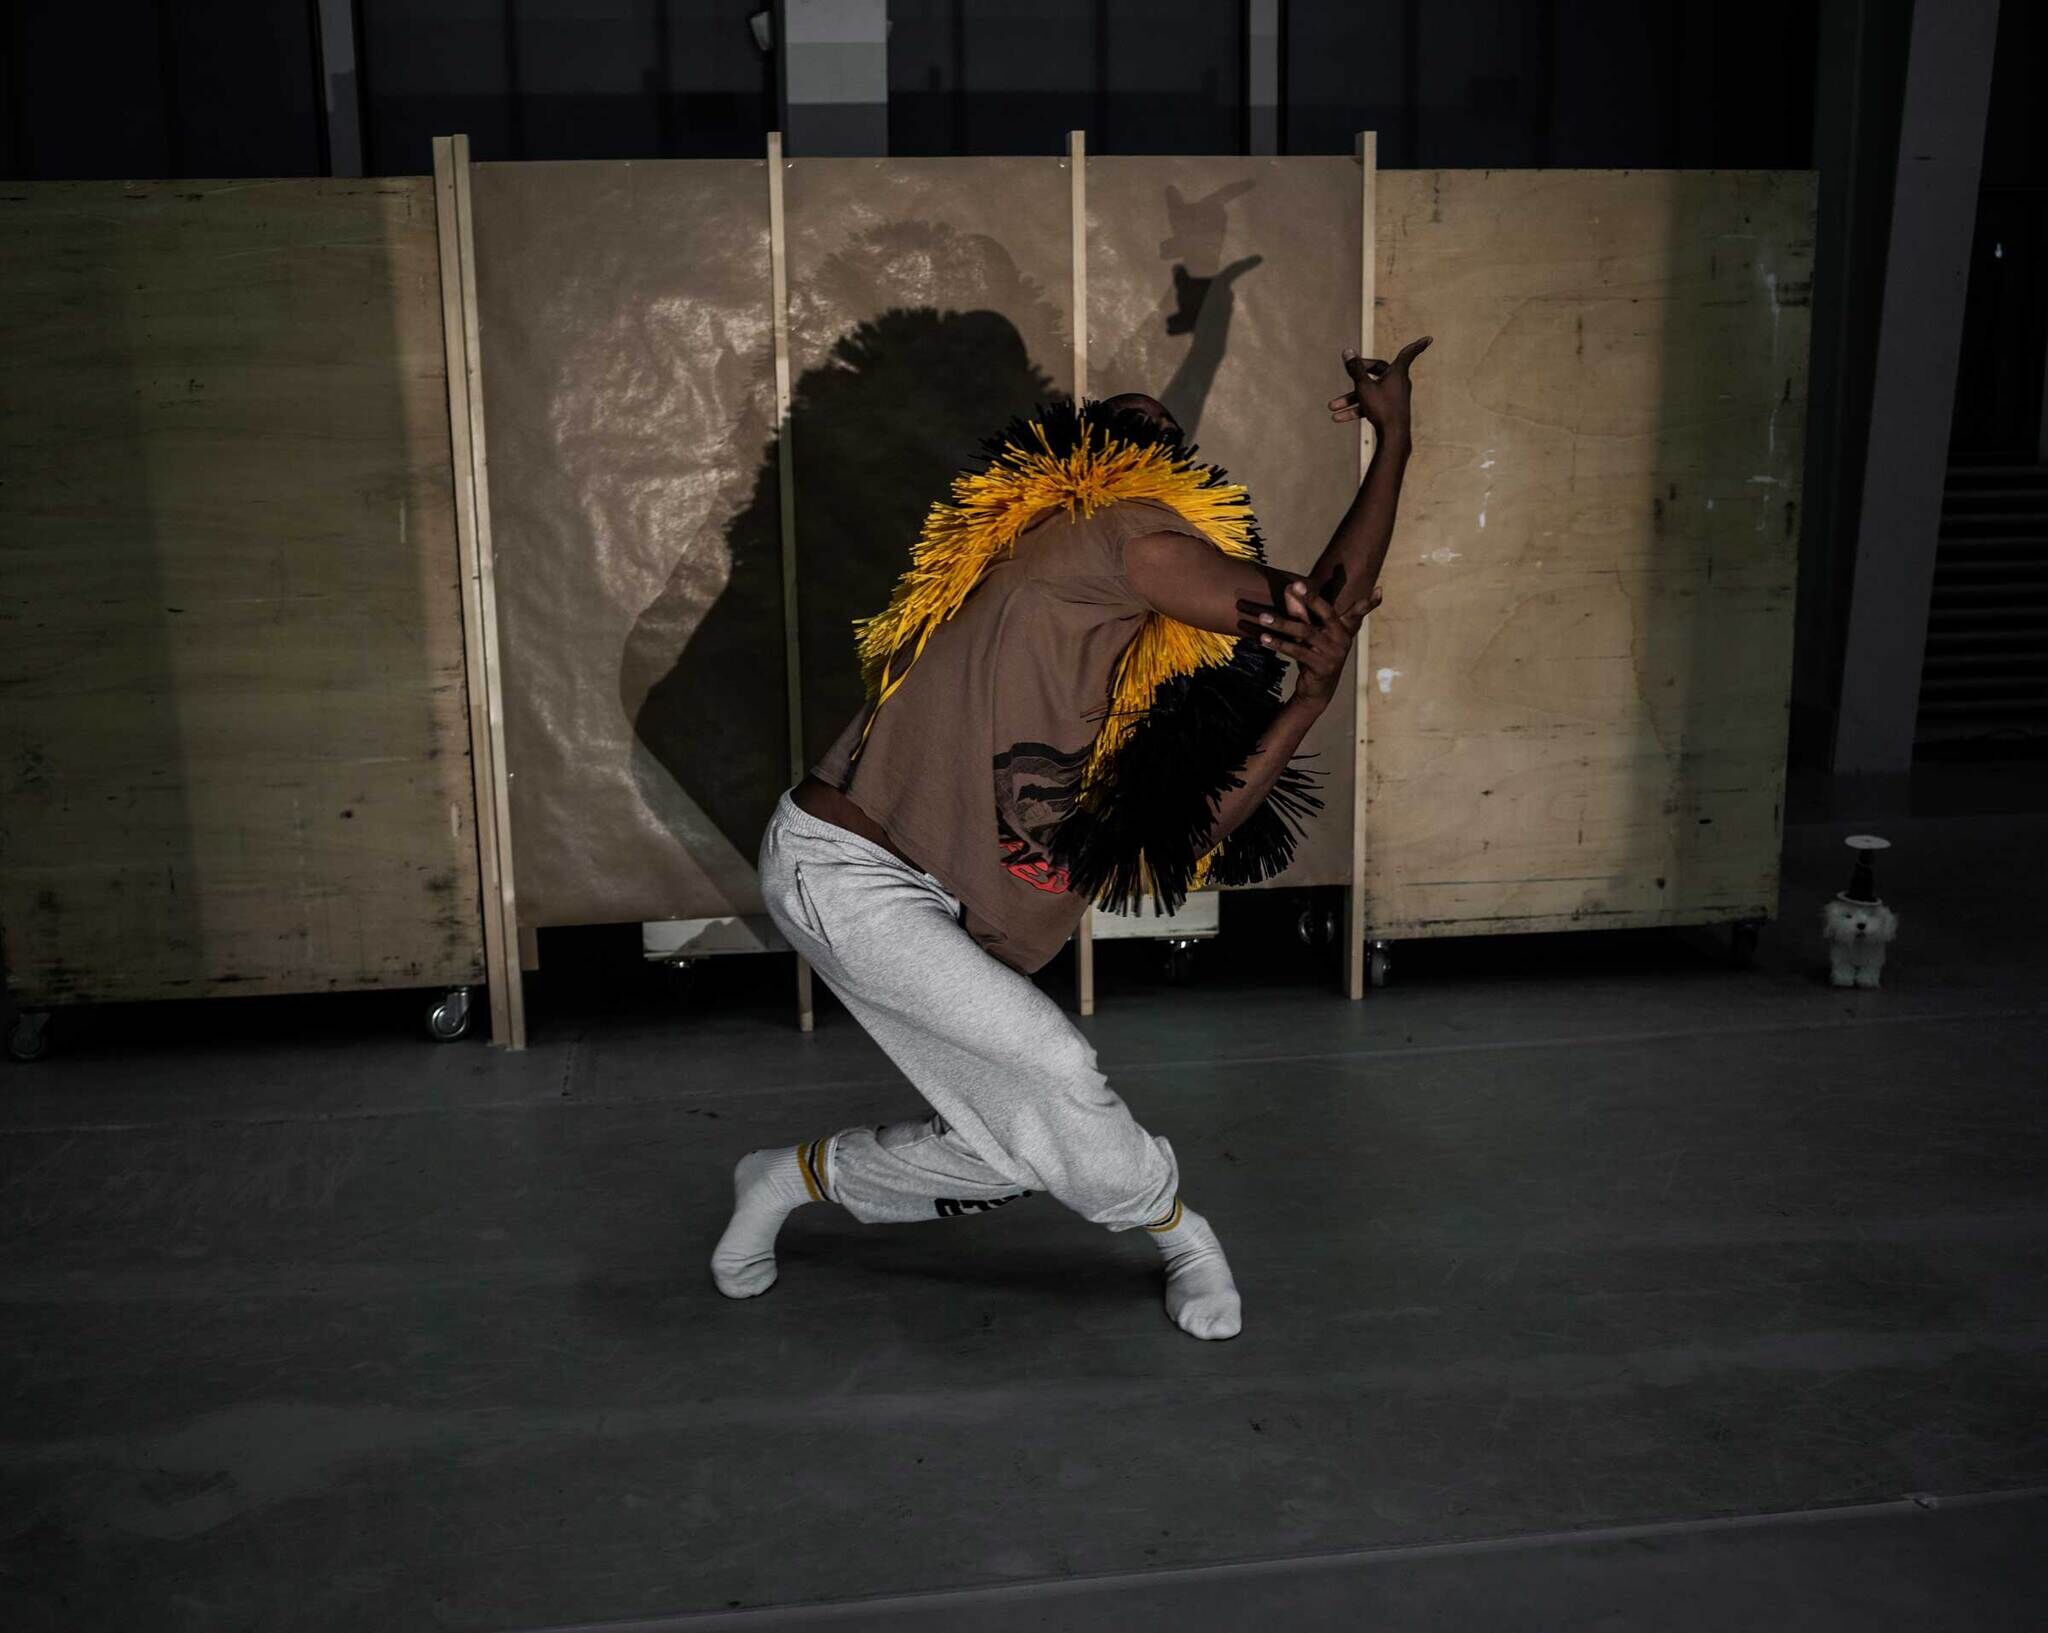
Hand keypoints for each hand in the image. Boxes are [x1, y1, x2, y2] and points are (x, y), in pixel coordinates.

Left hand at [1237, 579, 1381, 708]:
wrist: (1317, 690)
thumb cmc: (1315, 655)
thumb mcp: (1311, 634)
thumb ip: (1301, 611)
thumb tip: (1289, 588)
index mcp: (1344, 629)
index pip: (1357, 612)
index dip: (1369, 603)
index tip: (1380, 589)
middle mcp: (1342, 639)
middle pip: (1326, 614)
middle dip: (1311, 598)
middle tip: (1294, 585)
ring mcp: (1332, 653)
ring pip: (1304, 632)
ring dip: (1281, 624)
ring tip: (1262, 617)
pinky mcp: (1320, 666)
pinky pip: (1297, 651)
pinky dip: (1279, 644)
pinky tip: (1264, 638)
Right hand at [1328, 334, 1431, 433]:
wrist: (1393, 437)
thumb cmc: (1381, 408)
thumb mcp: (1364, 386)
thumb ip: (1355, 369)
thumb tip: (1347, 352)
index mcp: (1397, 373)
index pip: (1407, 353)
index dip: (1417, 345)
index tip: (1429, 339)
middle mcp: (1398, 383)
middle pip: (1378, 370)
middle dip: (1359, 372)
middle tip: (1348, 368)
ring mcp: (1394, 397)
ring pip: (1369, 391)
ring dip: (1350, 398)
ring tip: (1332, 406)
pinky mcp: (1389, 410)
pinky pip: (1370, 405)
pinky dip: (1357, 409)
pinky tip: (1338, 417)